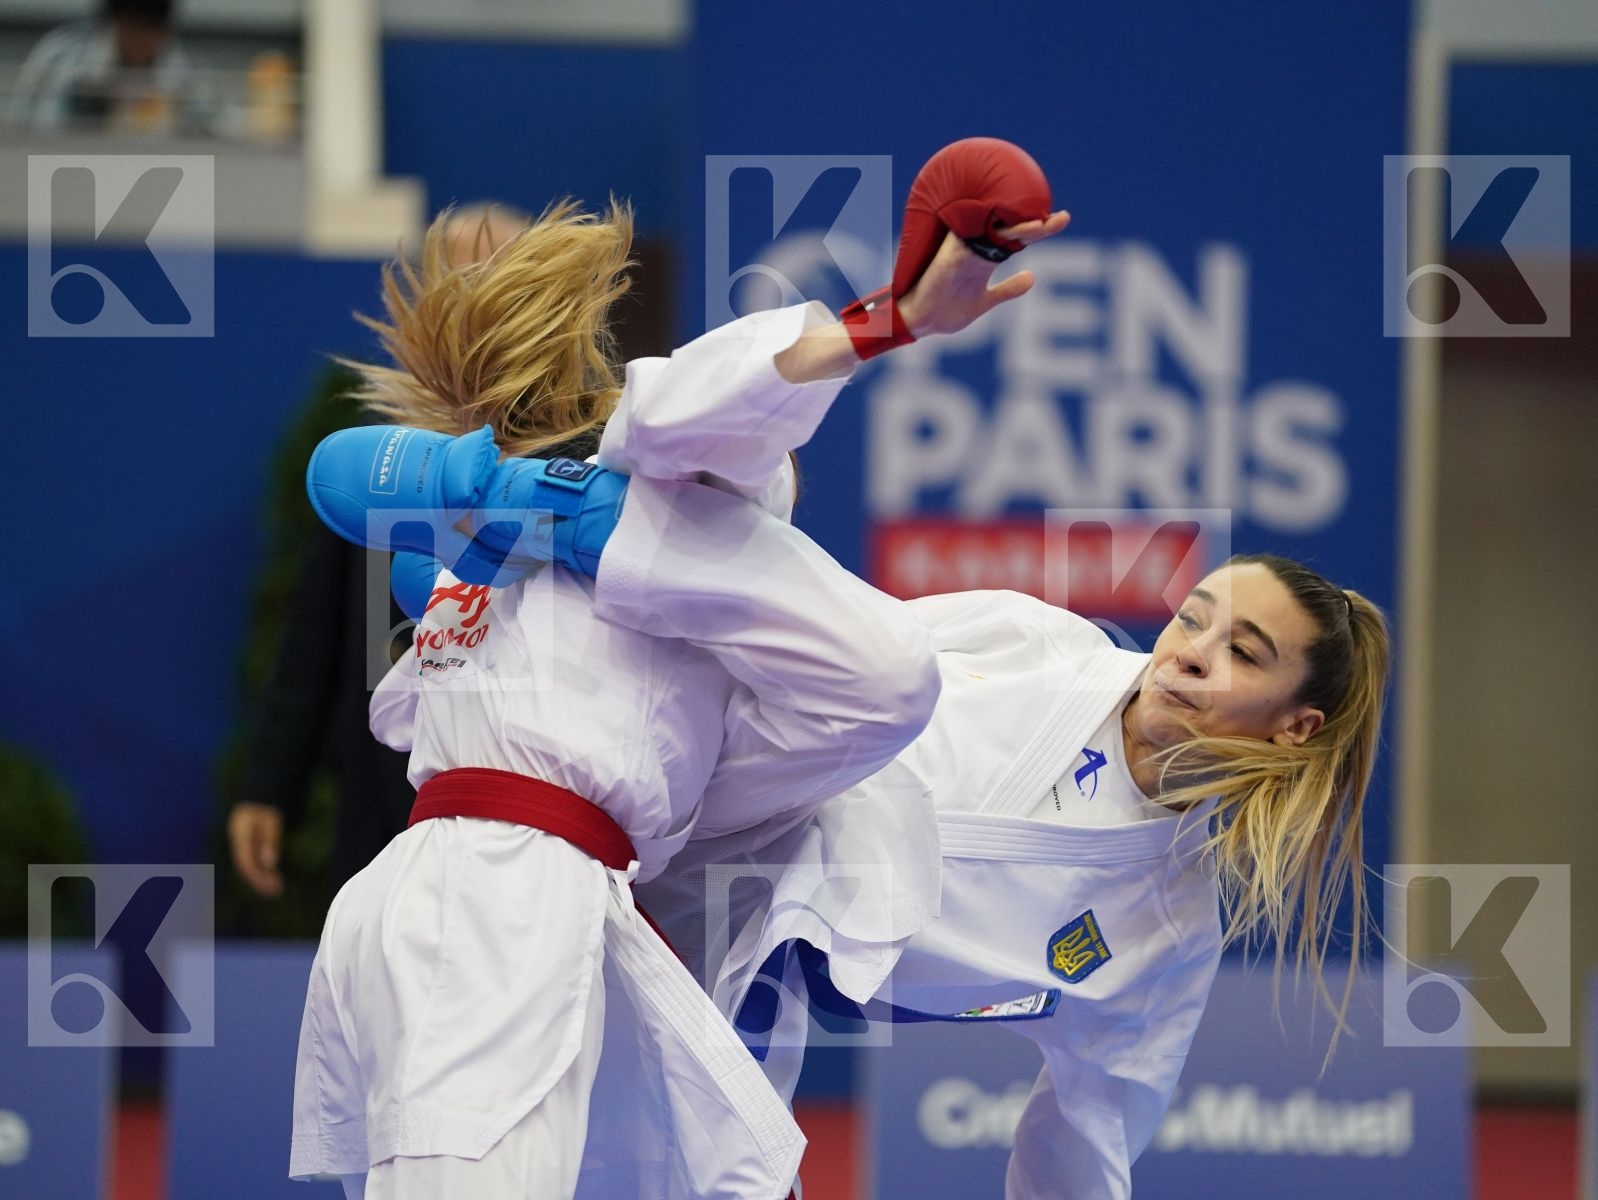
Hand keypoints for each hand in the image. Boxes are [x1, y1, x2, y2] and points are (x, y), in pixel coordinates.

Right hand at [227, 802, 284, 897]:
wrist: (260, 794)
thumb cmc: (267, 804)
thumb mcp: (272, 819)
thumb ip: (270, 839)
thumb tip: (270, 863)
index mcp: (239, 836)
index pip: (245, 863)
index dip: (258, 877)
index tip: (274, 885)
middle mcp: (237, 842)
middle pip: (245, 867)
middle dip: (260, 881)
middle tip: (277, 891)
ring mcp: (241, 843)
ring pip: (248, 866)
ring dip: (261, 879)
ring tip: (277, 889)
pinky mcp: (248, 845)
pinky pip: (252, 862)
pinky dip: (262, 871)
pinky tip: (273, 877)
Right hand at [896, 210, 1070, 337]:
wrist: (921, 322)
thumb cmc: (948, 309)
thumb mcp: (985, 301)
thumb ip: (1008, 289)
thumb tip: (1032, 278)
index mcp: (986, 259)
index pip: (1017, 238)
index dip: (1040, 230)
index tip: (1062, 219)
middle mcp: (977, 250)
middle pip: (1011, 231)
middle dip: (1037, 224)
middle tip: (1063, 217)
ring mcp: (963, 253)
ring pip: (994, 234)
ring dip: (1017, 229)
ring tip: (1042, 225)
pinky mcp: (949, 259)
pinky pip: (968, 243)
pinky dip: (985, 237)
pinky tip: (1001, 231)